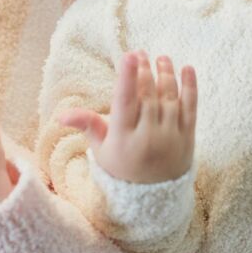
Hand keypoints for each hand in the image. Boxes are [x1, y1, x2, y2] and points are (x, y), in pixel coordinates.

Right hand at [60, 51, 196, 183]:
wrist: (154, 198)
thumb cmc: (122, 169)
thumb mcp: (101, 150)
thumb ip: (86, 125)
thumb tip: (61, 115)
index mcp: (123, 138)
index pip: (125, 102)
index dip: (128, 77)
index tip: (130, 55)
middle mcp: (148, 136)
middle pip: (147, 95)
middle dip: (144, 71)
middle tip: (140, 54)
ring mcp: (170, 137)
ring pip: (169, 97)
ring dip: (166, 74)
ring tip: (161, 59)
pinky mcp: (188, 137)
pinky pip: (191, 107)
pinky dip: (190, 86)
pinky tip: (186, 68)